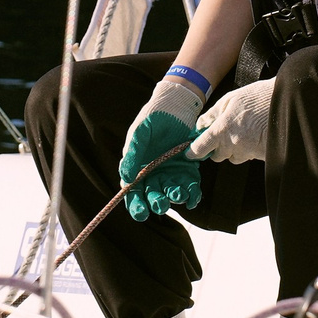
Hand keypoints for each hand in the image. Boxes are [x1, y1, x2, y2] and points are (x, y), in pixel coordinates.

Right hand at [119, 77, 206, 221]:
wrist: (175, 105)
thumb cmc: (152, 118)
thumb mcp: (139, 135)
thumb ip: (132, 156)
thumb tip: (125, 181)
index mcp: (137, 169)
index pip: (134, 193)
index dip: (136, 205)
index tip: (141, 212)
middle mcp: (154, 175)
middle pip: (153, 197)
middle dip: (156, 203)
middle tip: (160, 204)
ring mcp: (171, 173)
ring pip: (172, 194)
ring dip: (174, 198)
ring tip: (177, 194)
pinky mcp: (188, 169)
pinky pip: (189, 186)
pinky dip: (191, 194)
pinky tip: (192, 197)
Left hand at [189, 78, 273, 163]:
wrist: (287, 102)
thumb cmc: (258, 97)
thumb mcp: (230, 99)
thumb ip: (212, 114)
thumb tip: (200, 125)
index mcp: (222, 129)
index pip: (201, 148)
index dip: (193, 152)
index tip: (190, 153)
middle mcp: (233, 144)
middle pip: (217, 156)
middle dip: (218, 147)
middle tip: (226, 132)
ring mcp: (248, 152)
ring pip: (234, 157)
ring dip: (235, 149)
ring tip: (245, 131)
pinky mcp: (260, 156)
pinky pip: (249, 156)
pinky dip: (249, 149)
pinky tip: (256, 134)